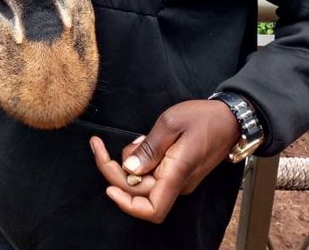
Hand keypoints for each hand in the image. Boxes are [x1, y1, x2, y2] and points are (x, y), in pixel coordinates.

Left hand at [90, 100, 240, 223]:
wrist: (230, 119)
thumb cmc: (202, 118)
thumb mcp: (171, 123)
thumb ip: (149, 148)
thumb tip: (129, 170)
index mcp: (177, 174)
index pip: (151, 209)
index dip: (127, 205)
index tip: (108, 187)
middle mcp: (177, 183)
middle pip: (138, 192)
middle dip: (115, 171)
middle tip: (98, 145)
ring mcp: (178, 179)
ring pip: (143, 181)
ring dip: (130, 162)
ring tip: (139, 138)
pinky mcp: (177, 171)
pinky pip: (152, 173)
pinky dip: (140, 159)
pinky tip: (144, 141)